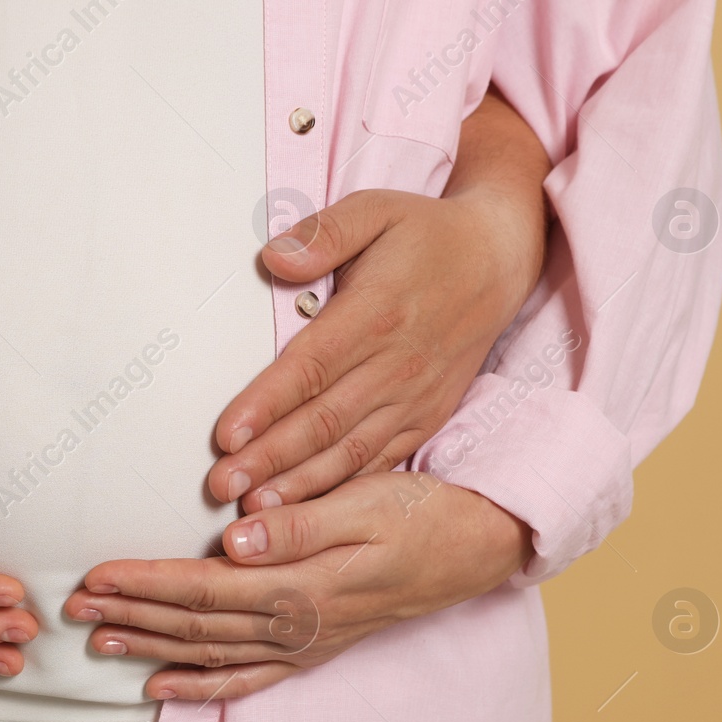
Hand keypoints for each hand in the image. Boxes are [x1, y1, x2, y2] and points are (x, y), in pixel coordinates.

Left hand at [62, 472, 531, 700]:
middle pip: (192, 624)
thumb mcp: (362, 504)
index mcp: (299, 586)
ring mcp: (300, 645)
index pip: (200, 587)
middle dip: (128, 616)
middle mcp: (293, 626)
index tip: (96, 576)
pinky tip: (159, 686)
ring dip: (148, 648)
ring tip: (96, 640)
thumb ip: (295, 525)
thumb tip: (233, 539)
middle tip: (73, 608)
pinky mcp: (309, 651)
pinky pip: (244, 679)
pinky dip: (198, 685)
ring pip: (207, 652)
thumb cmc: (416, 515)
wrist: (470, 550)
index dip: (143, 584)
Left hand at [210, 90, 550, 511]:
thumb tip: (273, 259)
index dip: (266, 404)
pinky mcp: (426, 416)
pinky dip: (343, 488)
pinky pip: (381, 460)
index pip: (311, 367)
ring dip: (300, 484)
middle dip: (269, 459)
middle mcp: (397, 364)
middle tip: (221, 486)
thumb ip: (324, 233)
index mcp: (376, 314)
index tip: (226, 435)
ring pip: (350, 451)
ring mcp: (414, 397)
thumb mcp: (377, 209)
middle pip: (324, 421)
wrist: (500, 260)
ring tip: (254, 511)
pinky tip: (306, 512)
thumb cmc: (425, 233)